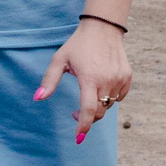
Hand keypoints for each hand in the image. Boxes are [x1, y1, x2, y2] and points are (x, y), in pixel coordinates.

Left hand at [38, 19, 131, 142]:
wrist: (103, 27)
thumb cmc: (78, 44)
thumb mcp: (60, 59)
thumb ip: (49, 80)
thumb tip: (38, 98)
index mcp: (89, 78)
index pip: (89, 110)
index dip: (84, 126)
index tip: (79, 138)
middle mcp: (107, 80)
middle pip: (99, 111)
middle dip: (88, 117)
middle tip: (76, 113)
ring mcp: (119, 79)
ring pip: (109, 104)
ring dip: (98, 105)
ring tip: (89, 92)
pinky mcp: (127, 76)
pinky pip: (120, 96)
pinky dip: (111, 97)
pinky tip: (102, 86)